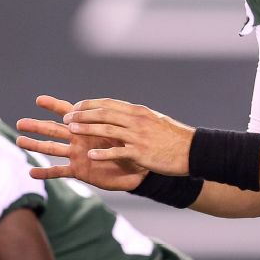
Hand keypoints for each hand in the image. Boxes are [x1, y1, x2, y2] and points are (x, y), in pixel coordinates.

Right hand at [16, 95, 146, 191]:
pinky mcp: (79, 170)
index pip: (67, 112)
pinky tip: (31, 173)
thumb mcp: (120, 128)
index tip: (39, 99)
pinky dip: (46, 173)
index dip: (53, 105)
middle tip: (19, 122)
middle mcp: (77, 138)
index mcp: (86, 125)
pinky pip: (60, 172)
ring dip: (35, 145)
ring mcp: (76, 155)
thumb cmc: (130, 143)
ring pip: (51, 149)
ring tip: (19, 141)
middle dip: (36, 126)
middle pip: (52, 129)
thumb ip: (109, 119)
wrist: (138, 166)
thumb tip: (103, 107)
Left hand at [63, 98, 194, 176]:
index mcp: (138, 111)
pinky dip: (103, 152)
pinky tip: (91, 155)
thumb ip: (136, 118)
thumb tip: (120, 116)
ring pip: (107, 128)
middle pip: (103, 113)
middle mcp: (136, 120)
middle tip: (66, 118)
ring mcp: (138, 136)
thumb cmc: (173, 137)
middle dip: (82, 115)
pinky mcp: (141, 152)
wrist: (193, 150)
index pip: (108, 103)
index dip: (89, 105)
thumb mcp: (154, 121)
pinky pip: (118, 151)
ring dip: (87, 128)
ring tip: (71, 130)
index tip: (75, 107)